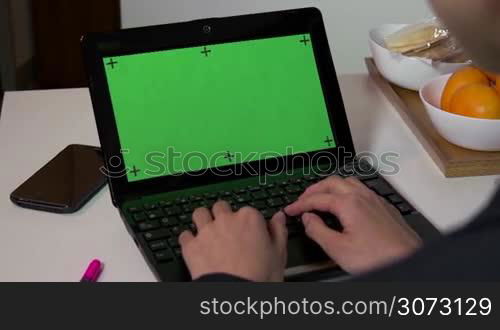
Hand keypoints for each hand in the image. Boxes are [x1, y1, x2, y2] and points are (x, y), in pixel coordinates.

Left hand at [179, 201, 287, 281]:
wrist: (235, 294)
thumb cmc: (259, 277)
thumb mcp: (279, 254)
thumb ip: (278, 231)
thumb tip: (279, 218)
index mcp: (250, 219)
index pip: (248, 211)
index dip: (248, 222)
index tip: (249, 233)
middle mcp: (226, 220)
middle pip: (221, 207)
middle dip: (222, 215)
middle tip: (227, 230)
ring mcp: (206, 231)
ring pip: (200, 213)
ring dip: (202, 220)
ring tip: (207, 232)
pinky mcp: (191, 246)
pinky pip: (184, 235)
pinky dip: (188, 240)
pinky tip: (195, 248)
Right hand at [285, 176, 421, 274]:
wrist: (408, 262)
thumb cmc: (378, 258)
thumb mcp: (338, 249)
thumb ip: (318, 231)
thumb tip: (307, 219)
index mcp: (349, 204)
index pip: (317, 198)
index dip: (300, 204)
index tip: (291, 210)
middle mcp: (363, 196)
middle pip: (332, 182)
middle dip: (314, 190)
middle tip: (302, 200)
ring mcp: (376, 200)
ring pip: (348, 182)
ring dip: (331, 187)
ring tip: (321, 197)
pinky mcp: (384, 207)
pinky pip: (361, 189)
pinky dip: (346, 191)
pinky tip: (346, 204)